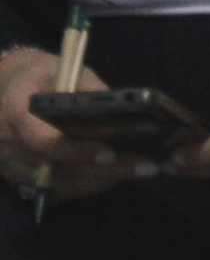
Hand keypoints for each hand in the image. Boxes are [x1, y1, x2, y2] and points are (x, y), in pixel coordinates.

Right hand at [0, 44, 142, 204]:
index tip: (110, 152)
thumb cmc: (42, 76)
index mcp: (14, 110)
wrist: (5, 90)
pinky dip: (88, 185)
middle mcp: (7, 143)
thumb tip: (123, 111)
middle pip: (56, 168)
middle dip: (103, 170)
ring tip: (141, 170)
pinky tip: (118, 175)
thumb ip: (89, 90)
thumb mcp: (65, 69)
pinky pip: (55, 189)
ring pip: (58, 184)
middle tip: (146, 165)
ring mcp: (10, 165)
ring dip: (101, 180)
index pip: (41, 140)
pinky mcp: (18, 178)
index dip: (75, 151)